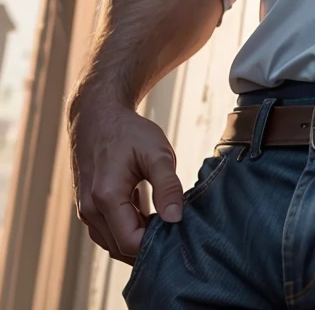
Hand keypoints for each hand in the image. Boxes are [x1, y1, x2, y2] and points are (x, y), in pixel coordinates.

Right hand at [68, 96, 183, 262]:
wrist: (98, 118)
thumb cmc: (128, 132)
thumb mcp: (157, 153)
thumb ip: (168, 186)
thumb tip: (176, 218)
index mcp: (105, 197)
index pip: (129, 242)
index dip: (155, 243)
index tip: (177, 229)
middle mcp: (90, 210)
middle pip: (120, 248)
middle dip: (147, 245)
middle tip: (174, 229)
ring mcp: (86, 211)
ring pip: (112, 243)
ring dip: (137, 238)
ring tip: (164, 221)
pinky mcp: (89, 208)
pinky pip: (108, 231)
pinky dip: (127, 230)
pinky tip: (149, 216)